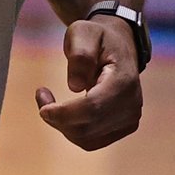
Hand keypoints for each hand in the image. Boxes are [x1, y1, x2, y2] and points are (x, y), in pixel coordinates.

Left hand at [36, 15, 141, 149]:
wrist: (118, 46)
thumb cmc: (98, 38)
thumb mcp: (83, 33)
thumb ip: (80, 55)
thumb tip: (75, 86)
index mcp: (124, 81)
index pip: (92, 108)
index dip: (63, 113)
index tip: (42, 103)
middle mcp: (132, 105)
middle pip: (87, 128)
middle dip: (58, 119)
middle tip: (42, 97)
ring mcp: (130, 119)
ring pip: (86, 139)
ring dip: (62, 126)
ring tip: (49, 103)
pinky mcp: (123, 128)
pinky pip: (91, 141)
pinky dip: (71, 131)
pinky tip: (63, 113)